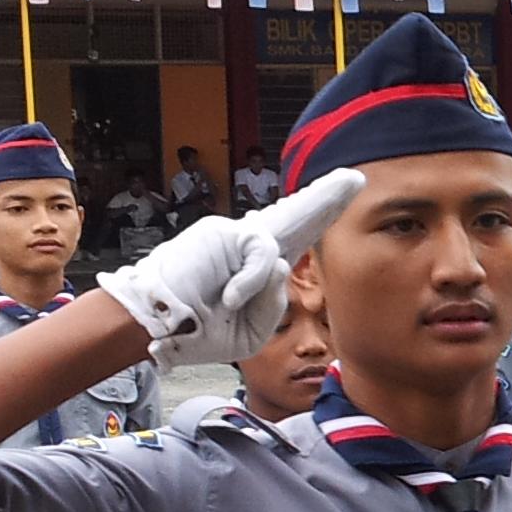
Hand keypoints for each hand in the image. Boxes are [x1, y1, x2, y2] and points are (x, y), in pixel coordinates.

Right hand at [100, 168, 363, 371]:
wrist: (159, 330)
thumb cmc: (198, 332)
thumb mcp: (250, 332)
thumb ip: (272, 302)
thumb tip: (280, 262)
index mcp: (256, 272)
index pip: (294, 242)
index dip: (316, 221)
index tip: (342, 196)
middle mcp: (250, 249)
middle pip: (295, 218)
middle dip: (324, 199)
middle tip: (352, 179)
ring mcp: (237, 237)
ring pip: (282, 238)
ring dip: (261, 283)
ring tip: (231, 304)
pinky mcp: (226, 232)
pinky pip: (263, 252)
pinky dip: (250, 281)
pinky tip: (231, 299)